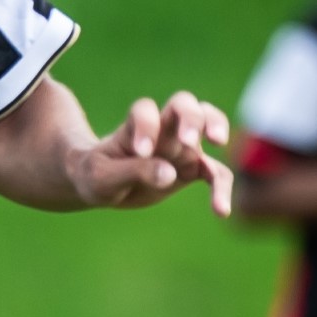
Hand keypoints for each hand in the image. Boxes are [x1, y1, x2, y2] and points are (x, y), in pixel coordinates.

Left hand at [66, 92, 232, 214]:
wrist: (101, 185)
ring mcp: (180, 147)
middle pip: (185, 104)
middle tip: (190, 140)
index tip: (141, 151)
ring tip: (217, 142)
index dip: (146, 126)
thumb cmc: (95, 174)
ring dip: (215, 127)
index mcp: (134, 126)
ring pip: (208, 123)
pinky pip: (216, 173)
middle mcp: (162, 130)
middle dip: (191, 117)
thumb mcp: (102, 177)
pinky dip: (221, 188)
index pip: (145, 111)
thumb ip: (133, 171)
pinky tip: (221, 211)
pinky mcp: (191, 169)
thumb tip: (170, 174)